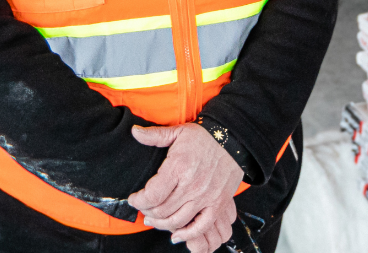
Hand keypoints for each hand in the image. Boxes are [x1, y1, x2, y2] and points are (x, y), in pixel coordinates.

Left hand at [128, 123, 241, 251]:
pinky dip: (187, 234)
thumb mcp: (178, 132)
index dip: (138, 201)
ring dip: (162, 224)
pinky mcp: (218, 204)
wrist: (234, 139)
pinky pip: (201, 226)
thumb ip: (154, 135)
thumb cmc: (204, 136)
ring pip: (178, 221)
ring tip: (154, 220)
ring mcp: (206, 197)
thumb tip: (134, 131)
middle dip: (147, 211)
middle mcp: (191, 185)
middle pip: (162, 210)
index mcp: (178, 166)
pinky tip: (176, 235)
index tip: (133, 199)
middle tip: (143, 209)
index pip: (152, 195)